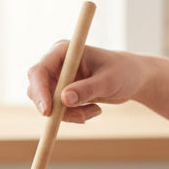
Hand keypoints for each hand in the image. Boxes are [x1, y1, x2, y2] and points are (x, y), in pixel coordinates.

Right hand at [25, 43, 146, 123]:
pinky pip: (58, 111)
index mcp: (63, 51)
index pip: (39, 70)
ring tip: (95, 111)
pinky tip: (95, 109)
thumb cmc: (124, 72)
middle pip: (36, 88)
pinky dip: (74, 115)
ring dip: (69, 114)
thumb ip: (87, 89)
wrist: (132, 78)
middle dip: (55, 107)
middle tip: (81, 118)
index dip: (39, 91)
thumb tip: (63, 99)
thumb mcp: (109, 81)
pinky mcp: (62, 92)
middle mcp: (56, 63)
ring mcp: (58, 78)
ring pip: (47, 104)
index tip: (48, 111)